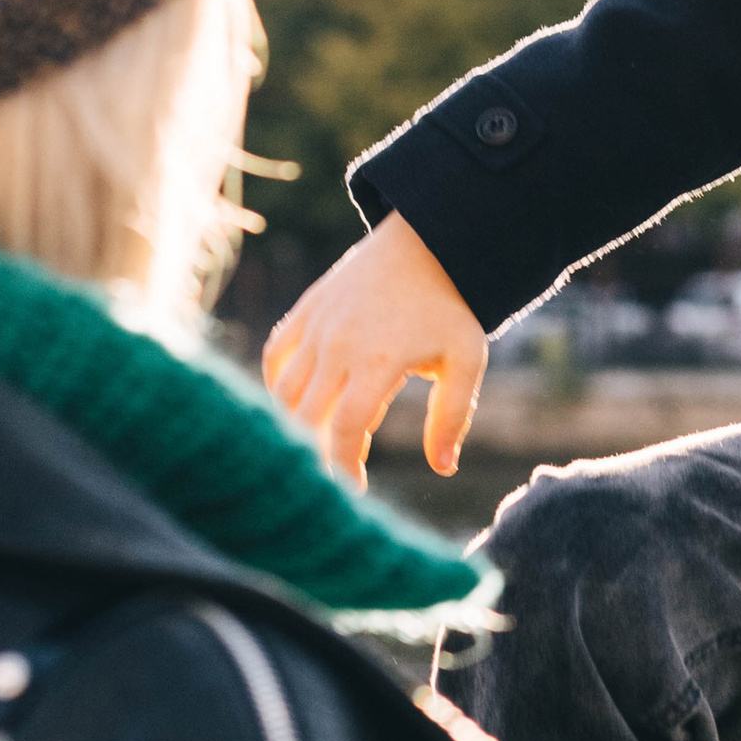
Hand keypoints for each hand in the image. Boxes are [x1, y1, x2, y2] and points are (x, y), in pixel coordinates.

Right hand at [263, 214, 487, 488]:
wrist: (427, 243)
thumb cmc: (450, 308)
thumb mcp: (466, 360)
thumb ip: (452, 415)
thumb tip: (444, 468)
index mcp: (377, 360)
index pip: (345, 429)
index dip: (342, 469)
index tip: (352, 496)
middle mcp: (337, 344)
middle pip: (305, 417)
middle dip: (312, 456)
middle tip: (329, 481)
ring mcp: (316, 326)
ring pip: (283, 391)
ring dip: (291, 426)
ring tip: (314, 449)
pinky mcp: (305, 310)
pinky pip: (275, 356)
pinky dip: (276, 385)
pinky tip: (296, 408)